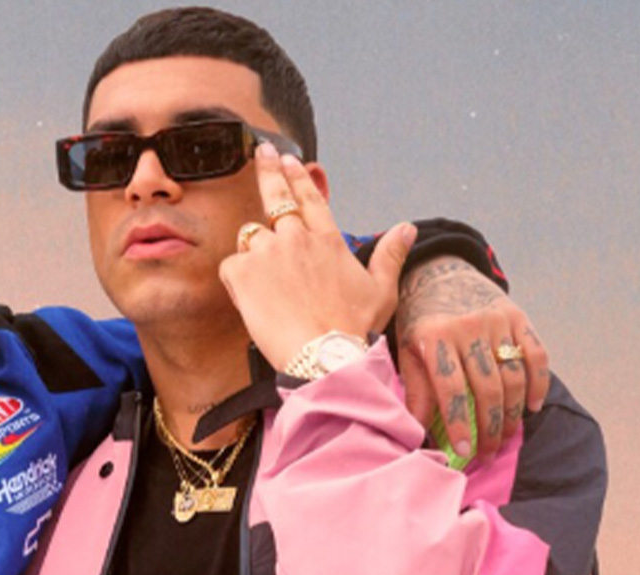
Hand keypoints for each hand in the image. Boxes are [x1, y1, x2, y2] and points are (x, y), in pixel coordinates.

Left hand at [218, 145, 415, 369]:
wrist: (323, 355)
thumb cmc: (352, 328)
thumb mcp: (382, 290)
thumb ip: (390, 254)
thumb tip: (407, 228)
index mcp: (327, 240)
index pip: (309, 198)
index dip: (298, 177)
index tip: (289, 160)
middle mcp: (296, 238)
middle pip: (276, 197)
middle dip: (268, 171)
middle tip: (261, 153)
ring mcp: (267, 252)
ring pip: (250, 237)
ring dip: (254, 252)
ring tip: (266, 283)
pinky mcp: (242, 271)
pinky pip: (232, 265)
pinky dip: (237, 279)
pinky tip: (252, 299)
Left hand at [395, 256, 550, 459]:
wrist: (438, 273)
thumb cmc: (419, 319)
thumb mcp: (406, 349)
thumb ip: (415, 388)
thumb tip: (416, 432)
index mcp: (434, 336)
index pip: (450, 388)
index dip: (459, 422)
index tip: (464, 450)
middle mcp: (468, 327)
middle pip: (487, 387)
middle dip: (490, 427)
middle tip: (488, 453)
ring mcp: (496, 320)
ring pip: (513, 376)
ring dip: (512, 413)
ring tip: (505, 437)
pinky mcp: (517, 316)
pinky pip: (536, 355)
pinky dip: (538, 383)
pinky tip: (532, 407)